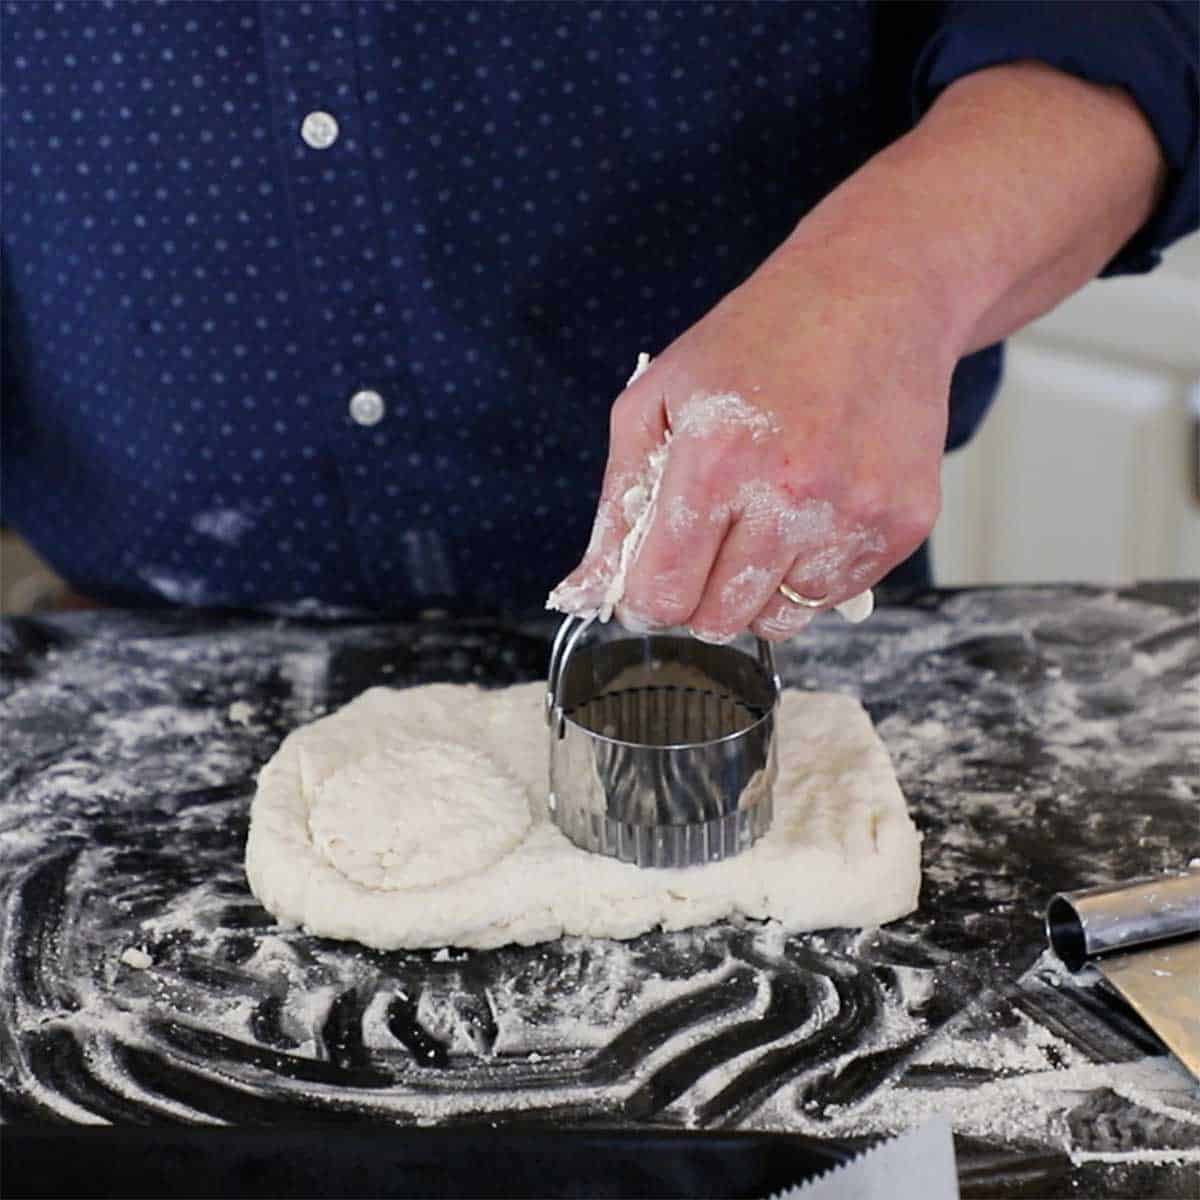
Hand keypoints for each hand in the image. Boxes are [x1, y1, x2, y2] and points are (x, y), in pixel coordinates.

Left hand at [549, 241, 955, 640]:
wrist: (875, 294)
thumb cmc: (758, 341)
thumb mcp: (656, 400)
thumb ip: (616, 505)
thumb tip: (583, 592)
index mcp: (717, 458)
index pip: (663, 592)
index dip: (644, 599)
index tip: (647, 586)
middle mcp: (791, 494)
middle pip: (718, 620)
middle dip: (696, 599)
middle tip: (704, 550)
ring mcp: (855, 514)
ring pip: (778, 621)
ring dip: (755, 590)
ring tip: (761, 521)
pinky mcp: (902, 524)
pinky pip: (832, 597)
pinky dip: (808, 573)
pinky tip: (809, 512)